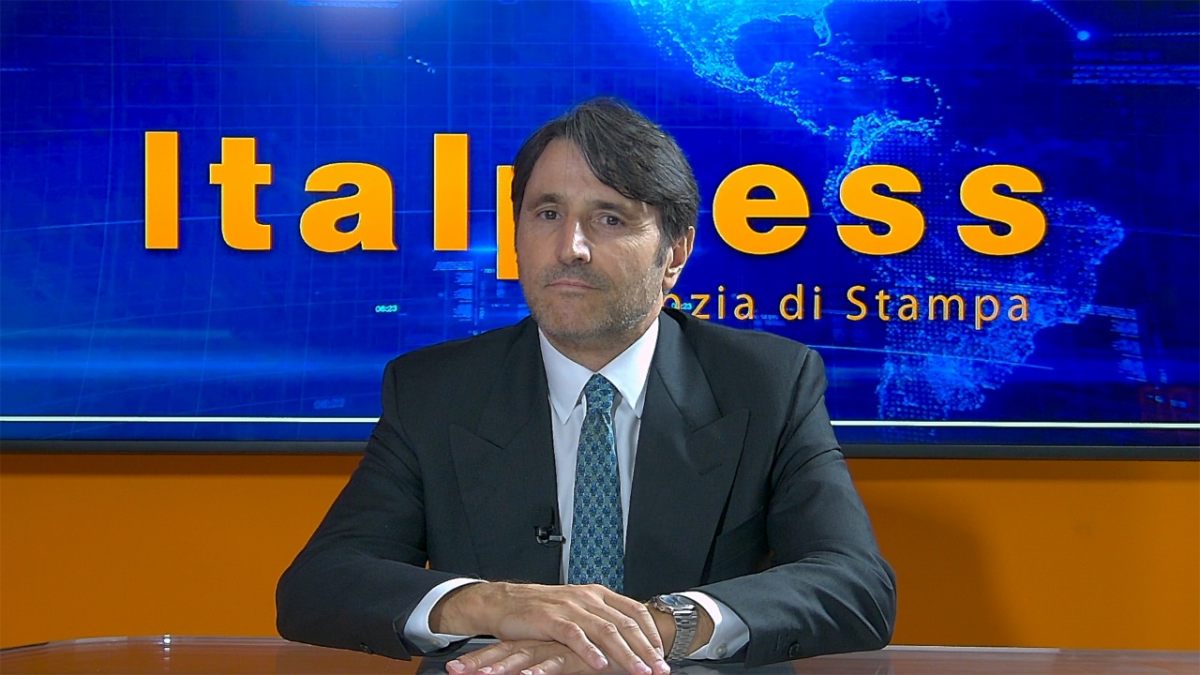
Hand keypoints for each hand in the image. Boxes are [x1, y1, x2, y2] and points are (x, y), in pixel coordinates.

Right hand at [431, 583, 668, 674]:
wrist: (506, 602)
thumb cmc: (542, 609)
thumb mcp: (577, 608)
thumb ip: (601, 619)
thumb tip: (630, 638)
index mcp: (597, 594)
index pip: (634, 610)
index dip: (651, 632)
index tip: (662, 653)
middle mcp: (587, 597)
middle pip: (625, 623)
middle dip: (645, 649)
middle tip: (659, 668)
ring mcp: (569, 607)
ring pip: (605, 631)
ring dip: (625, 654)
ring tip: (639, 671)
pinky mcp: (550, 619)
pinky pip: (574, 636)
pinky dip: (589, 652)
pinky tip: (601, 665)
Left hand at [447, 639, 614, 674]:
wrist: (636, 641)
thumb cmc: (602, 654)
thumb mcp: (569, 661)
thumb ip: (550, 662)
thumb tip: (526, 670)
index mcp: (542, 641)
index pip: (506, 649)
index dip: (480, 658)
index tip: (454, 669)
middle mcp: (549, 641)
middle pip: (508, 651)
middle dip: (480, 663)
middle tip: (454, 671)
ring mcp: (563, 646)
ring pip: (527, 657)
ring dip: (502, 667)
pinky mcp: (580, 655)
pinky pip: (557, 663)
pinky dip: (541, 670)